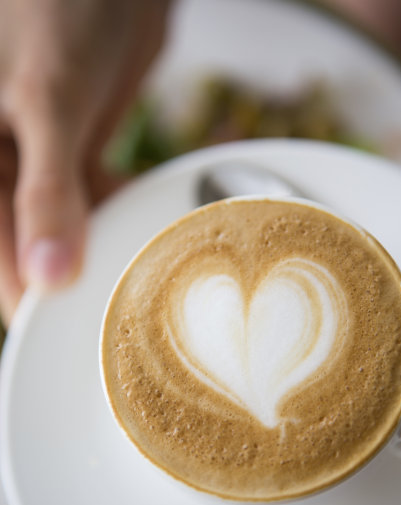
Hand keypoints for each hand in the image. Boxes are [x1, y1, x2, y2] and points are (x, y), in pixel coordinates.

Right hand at [0, 0, 169, 325]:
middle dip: (67, 280)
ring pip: (63, 230)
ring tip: (132, 275)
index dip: (27, 297)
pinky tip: (141, 224)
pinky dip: (118, 214)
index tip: (69, 330)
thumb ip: (46, 189)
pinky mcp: (75, 155)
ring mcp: (39, 165)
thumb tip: (47, 275)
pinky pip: (92, 201)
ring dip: (97, 249)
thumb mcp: (46, 98)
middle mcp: (0, 170)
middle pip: (27, 250)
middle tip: (112, 310)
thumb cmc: (58, 7)